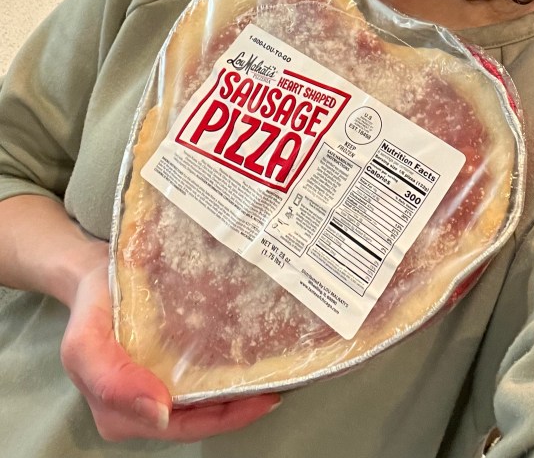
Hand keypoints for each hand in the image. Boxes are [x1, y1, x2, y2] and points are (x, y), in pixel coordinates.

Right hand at [60, 250, 279, 441]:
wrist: (92, 274)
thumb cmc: (91, 307)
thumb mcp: (85, 344)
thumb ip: (113, 381)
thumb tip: (161, 412)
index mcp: (122, 413)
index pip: (184, 426)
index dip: (227, 417)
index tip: (263, 397)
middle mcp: (144, 408)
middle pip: (201, 417)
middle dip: (241, 404)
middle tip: (280, 379)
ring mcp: (159, 386)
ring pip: (206, 398)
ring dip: (240, 387)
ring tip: (275, 367)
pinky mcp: (169, 365)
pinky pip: (203, 375)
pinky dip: (228, 368)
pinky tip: (253, 350)